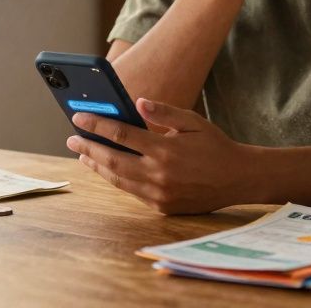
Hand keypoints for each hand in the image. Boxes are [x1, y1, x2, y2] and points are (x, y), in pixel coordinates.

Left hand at [67, 98, 258, 214]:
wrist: (238, 179)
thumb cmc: (215, 146)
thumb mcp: (193, 121)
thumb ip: (164, 113)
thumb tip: (138, 103)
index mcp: (165, 149)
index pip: (121, 134)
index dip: (96, 125)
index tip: (78, 117)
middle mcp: (159, 174)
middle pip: (112, 160)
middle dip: (88, 147)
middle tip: (71, 138)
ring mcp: (159, 194)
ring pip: (118, 179)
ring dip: (97, 166)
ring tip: (83, 154)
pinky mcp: (162, 207)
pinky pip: (132, 192)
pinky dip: (116, 179)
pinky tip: (106, 169)